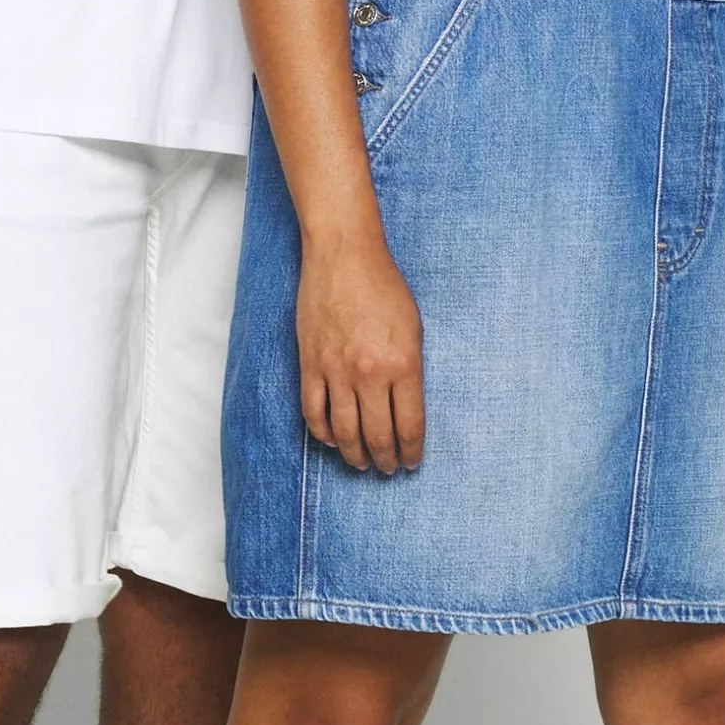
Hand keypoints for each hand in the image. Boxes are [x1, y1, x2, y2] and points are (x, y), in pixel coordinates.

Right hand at [297, 233, 424, 474]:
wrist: (344, 255)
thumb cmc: (384, 286)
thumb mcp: (414, 329)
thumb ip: (410, 371)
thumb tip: (405, 407)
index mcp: (403, 365)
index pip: (409, 426)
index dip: (412, 451)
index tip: (412, 462)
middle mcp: (369, 374)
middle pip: (378, 436)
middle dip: (386, 460)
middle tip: (389, 469)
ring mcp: (336, 371)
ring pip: (344, 432)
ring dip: (355, 455)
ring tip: (362, 463)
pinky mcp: (310, 364)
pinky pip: (314, 412)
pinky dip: (323, 434)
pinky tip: (333, 440)